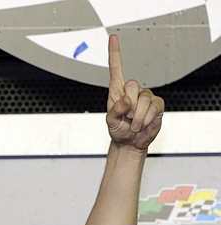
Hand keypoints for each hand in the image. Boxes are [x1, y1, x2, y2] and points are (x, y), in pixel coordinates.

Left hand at [106, 34, 163, 150]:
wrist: (130, 143)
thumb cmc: (118, 130)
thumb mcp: (110, 122)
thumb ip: (115, 110)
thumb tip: (127, 100)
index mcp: (117, 91)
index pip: (116, 69)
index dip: (115, 53)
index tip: (113, 38)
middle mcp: (133, 90)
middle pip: (133, 85)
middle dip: (129, 104)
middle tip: (127, 117)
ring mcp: (146, 96)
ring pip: (144, 99)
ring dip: (138, 117)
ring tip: (134, 125)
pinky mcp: (157, 104)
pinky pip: (154, 107)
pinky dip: (147, 119)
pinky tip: (143, 125)